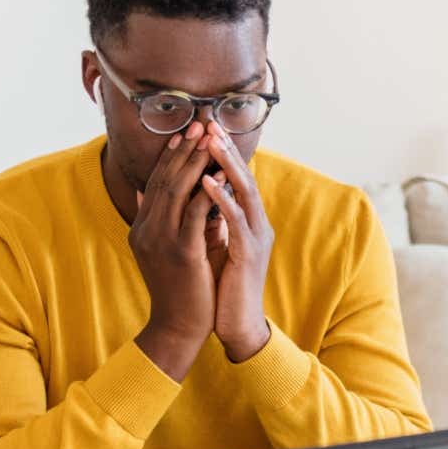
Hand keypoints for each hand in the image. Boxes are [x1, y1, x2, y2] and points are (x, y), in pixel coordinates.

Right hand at [129, 121, 220, 380]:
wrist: (178, 327)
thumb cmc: (179, 289)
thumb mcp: (161, 250)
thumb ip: (158, 220)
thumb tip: (146, 193)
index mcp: (143, 227)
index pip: (156, 182)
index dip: (171, 156)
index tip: (185, 133)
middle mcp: (147, 229)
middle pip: (165, 179)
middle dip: (184, 150)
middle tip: (199, 125)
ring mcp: (161, 240)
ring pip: (178, 190)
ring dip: (196, 162)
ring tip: (210, 140)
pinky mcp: (181, 251)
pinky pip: (194, 212)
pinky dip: (206, 191)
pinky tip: (218, 174)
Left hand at [200, 121, 275, 362]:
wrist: (238, 325)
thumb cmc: (223, 288)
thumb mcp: (213, 246)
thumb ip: (206, 221)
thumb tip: (189, 197)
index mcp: (249, 223)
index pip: (236, 180)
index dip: (222, 154)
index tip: (203, 130)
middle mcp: (257, 225)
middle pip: (244, 177)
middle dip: (226, 150)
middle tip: (209, 123)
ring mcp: (256, 239)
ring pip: (245, 192)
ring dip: (227, 165)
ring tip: (210, 142)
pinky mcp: (249, 255)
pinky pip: (236, 221)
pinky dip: (222, 199)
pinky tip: (207, 183)